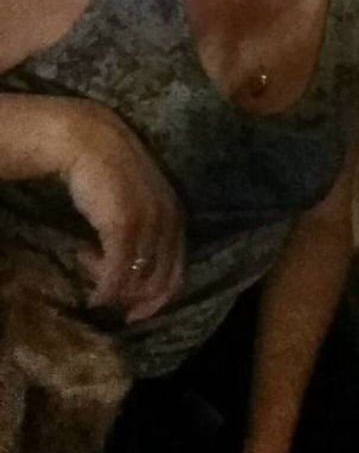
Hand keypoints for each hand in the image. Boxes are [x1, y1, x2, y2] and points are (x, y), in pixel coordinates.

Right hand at [58, 100, 184, 320]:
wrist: (90, 139)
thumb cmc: (110, 167)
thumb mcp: (139, 198)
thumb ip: (146, 226)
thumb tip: (136, 264)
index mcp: (177, 216)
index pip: (178, 272)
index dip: (157, 300)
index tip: (133, 312)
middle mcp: (169, 222)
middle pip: (161, 282)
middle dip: (134, 300)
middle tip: (107, 298)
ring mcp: (148, 224)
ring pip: (137, 281)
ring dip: (110, 284)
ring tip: (86, 263)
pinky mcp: (123, 226)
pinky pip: (117, 272)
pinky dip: (102, 287)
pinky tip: (85, 275)